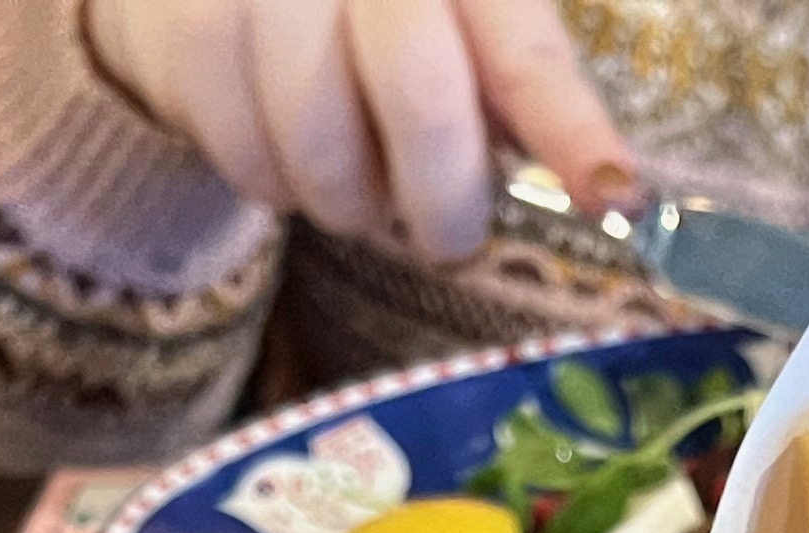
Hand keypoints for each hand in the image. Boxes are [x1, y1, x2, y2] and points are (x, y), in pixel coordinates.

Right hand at [84, 0, 640, 265]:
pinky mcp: (196, 26)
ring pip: (325, 147)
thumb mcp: (454, 31)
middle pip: (420, 99)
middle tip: (445, 236)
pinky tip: (286, 159)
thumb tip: (595, 188)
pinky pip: (251, 160)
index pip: (525, 54)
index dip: (573, 130)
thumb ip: (508, 90)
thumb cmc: (361, 19)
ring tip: (352, 185)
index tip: (612, 197)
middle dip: (441, 201)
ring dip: (350, 203)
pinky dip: (276, 189)